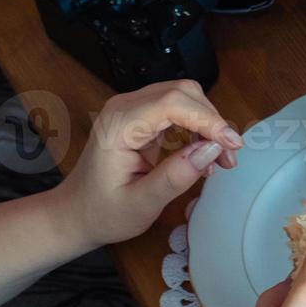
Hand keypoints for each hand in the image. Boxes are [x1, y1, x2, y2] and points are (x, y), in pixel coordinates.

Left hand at [52, 80, 243, 249]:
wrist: (75, 213)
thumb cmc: (102, 213)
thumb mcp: (140, 205)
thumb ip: (175, 177)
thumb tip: (211, 150)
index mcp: (118, 126)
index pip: (172, 103)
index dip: (208, 119)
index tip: (230, 145)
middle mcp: (124, 108)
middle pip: (182, 93)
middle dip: (212, 121)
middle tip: (229, 157)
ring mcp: (132, 108)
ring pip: (185, 97)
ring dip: (208, 124)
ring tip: (220, 159)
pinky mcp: (141, 115)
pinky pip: (179, 108)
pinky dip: (198, 127)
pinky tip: (204, 154)